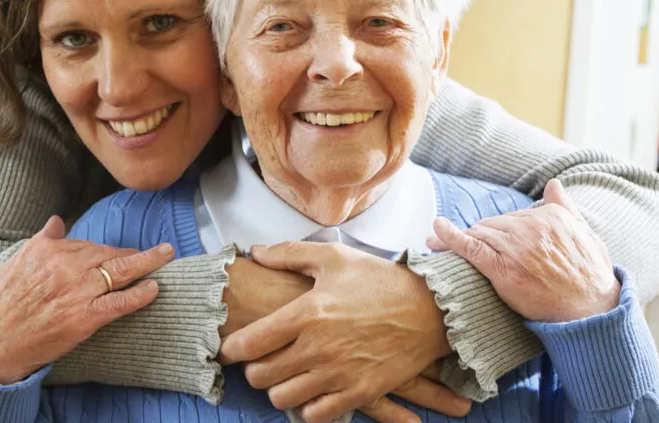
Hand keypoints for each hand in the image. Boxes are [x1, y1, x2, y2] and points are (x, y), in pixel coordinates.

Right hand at [0, 216, 174, 383]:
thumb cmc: (0, 304)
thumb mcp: (15, 262)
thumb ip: (41, 241)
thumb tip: (56, 221)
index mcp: (48, 249)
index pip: (88, 245)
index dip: (109, 250)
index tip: (122, 251)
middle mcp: (65, 266)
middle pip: (109, 254)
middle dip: (136, 253)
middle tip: (160, 250)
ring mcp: (77, 291)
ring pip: (120, 272)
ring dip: (148, 263)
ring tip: (166, 256)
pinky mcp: (84, 318)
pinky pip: (119, 303)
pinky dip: (139, 294)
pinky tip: (154, 288)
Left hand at [219, 242, 460, 422]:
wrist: (430, 309)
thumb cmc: (380, 280)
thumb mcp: (334, 257)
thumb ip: (290, 253)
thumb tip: (256, 252)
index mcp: (307, 312)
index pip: (250, 343)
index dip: (231, 349)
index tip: (229, 348)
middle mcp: (318, 347)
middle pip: (260, 376)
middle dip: (253, 369)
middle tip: (259, 360)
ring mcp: (339, 373)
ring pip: (283, 398)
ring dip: (278, 388)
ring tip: (284, 375)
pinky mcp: (359, 393)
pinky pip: (315, 415)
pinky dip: (307, 406)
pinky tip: (310, 390)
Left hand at [428, 179, 619, 322]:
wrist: (591, 311)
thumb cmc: (591, 275)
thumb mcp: (586, 234)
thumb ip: (565, 207)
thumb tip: (553, 183)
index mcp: (550, 216)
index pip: (511, 217)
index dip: (500, 230)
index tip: (491, 238)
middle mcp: (531, 227)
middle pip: (492, 225)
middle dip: (480, 236)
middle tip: (466, 249)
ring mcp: (515, 247)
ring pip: (480, 234)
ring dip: (461, 239)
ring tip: (436, 245)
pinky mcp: (502, 267)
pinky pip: (470, 247)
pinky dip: (450, 236)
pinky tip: (436, 230)